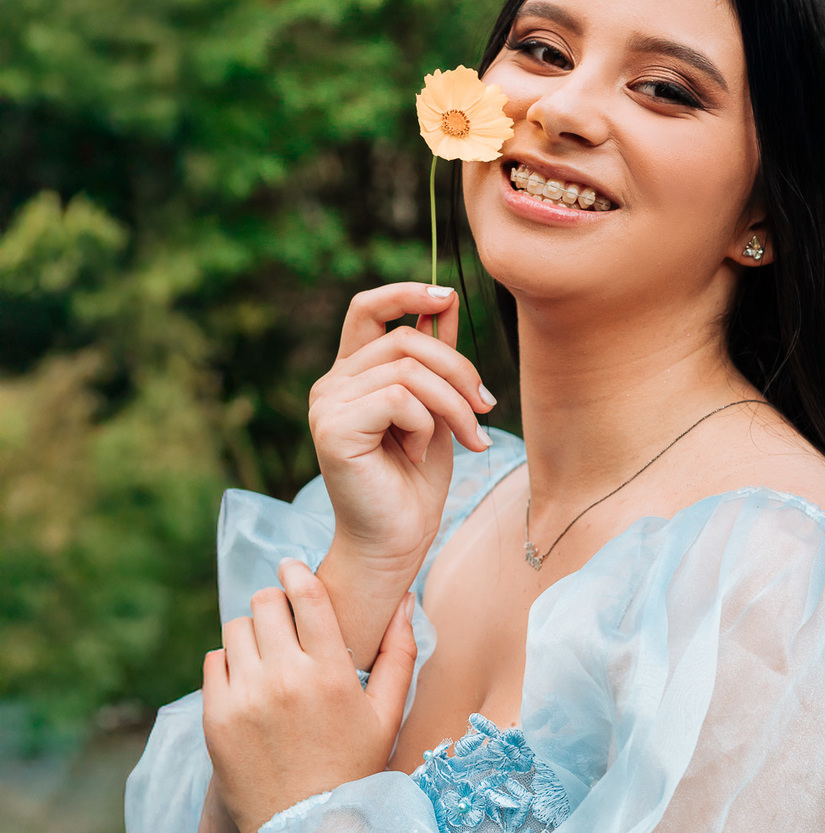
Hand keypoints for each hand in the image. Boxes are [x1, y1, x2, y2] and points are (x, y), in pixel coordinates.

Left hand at [202, 560, 417, 832]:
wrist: (308, 831)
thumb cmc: (355, 770)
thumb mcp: (387, 714)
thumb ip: (399, 653)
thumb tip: (404, 601)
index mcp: (330, 674)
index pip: (307, 595)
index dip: (297, 572)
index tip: (292, 567)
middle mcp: (285, 679)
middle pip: (265, 603)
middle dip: (276, 603)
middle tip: (284, 617)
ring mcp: (245, 698)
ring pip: (236, 629)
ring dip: (252, 632)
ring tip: (267, 654)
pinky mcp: (216, 718)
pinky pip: (214, 661)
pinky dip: (230, 663)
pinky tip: (249, 681)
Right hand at [309, 282, 495, 664]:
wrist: (396, 540)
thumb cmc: (414, 483)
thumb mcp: (436, 409)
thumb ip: (436, 360)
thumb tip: (447, 302)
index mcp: (352, 375)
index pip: (367, 309)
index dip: (406, 292)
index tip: (448, 296)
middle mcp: (332, 384)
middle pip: (405, 338)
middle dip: (458, 367)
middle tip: (487, 405)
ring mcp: (327, 405)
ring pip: (409, 369)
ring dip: (453, 402)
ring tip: (469, 437)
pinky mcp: (334, 428)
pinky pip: (400, 398)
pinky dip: (427, 423)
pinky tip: (422, 453)